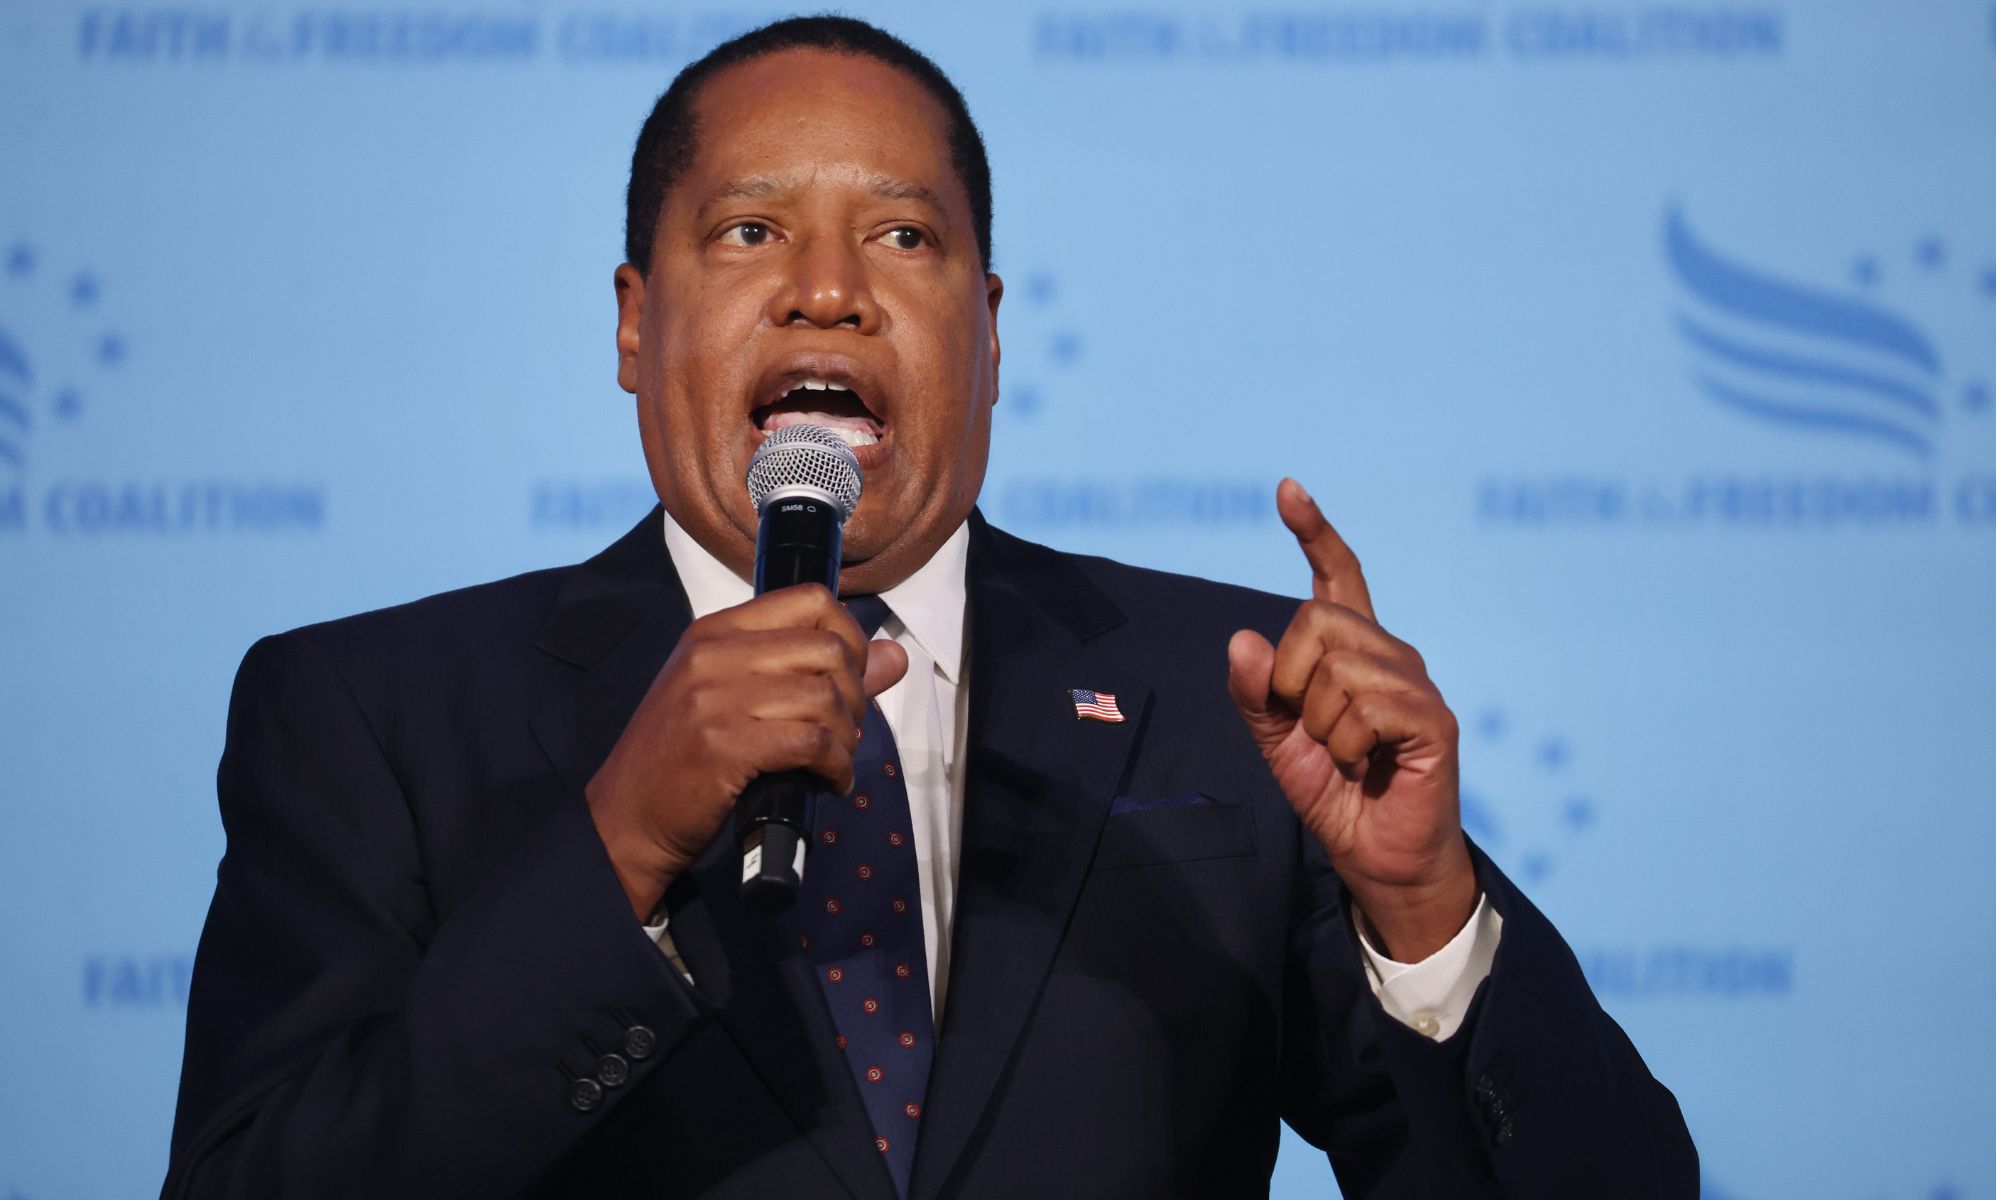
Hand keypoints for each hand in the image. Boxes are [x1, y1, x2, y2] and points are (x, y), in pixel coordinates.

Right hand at [586, 584, 908, 919]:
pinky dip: (836, 766)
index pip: (810, 600)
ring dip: (848, 736)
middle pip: (828, 647)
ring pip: (825, 696)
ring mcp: (716, 699)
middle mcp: (714, 655)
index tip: (850, 676)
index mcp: (714, 632)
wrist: (626, 817)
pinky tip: (830, 781)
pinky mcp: (725, 747)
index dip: (850, 636)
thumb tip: (895, 655)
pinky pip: (812, 742)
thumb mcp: (736, 699)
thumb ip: (814, 672)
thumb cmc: (682, 759)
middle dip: (856, 692)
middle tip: (845, 728)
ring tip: (836, 760)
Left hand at [1227, 479, 1475, 961]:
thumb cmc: (1333, 792)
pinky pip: (1365, 706)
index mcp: (1353, 651)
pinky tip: (1366, 765)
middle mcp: (1390, 654)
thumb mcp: (1276, 741)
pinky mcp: (1432, 719)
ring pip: (1336, 668)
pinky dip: (1347, 744)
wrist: (1377, 857)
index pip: (1337, 576)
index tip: (1287, 489)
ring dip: (1319, 725)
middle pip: (1316, 620)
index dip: (1314, 532)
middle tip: (1310, 730)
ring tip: (1343, 754)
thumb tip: (1243, 640)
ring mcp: (1415, 683)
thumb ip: (1256, 693)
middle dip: (1290, 681)